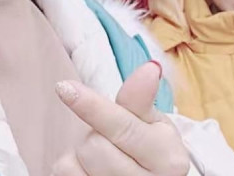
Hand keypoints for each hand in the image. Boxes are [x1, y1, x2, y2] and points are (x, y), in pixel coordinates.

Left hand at [53, 62, 189, 175]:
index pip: (123, 128)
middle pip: (95, 146)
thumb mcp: (154, 123)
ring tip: (103, 153)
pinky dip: (71, 167)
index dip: (92, 106)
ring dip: (82, 152)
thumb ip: (142, 99)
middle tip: (111, 136)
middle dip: (96, 132)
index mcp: (168, 159)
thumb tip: (150, 68)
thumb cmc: (151, 148)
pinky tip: (90, 169)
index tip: (64, 87)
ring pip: (75, 164)